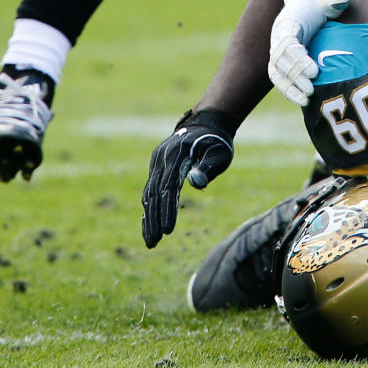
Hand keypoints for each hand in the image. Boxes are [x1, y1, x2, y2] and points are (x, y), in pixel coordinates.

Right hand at [141, 109, 234, 248]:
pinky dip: (149, 208)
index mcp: (177, 155)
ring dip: (148, 218)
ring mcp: (156, 162)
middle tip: (153, 244)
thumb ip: (207, 167)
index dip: (167, 210)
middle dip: (153, 220)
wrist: (205, 124)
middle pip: (154, 193)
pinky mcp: (156, 166)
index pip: (169, 187)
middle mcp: (162, 158)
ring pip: (149, 194)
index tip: (168, 231)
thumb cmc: (216, 143)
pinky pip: (150, 190)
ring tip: (151, 242)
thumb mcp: (218, 153)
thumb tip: (196, 183)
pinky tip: (149, 225)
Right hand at [268, 0, 349, 105]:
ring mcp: (279, 48)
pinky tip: (303, 100)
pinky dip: (288, 89)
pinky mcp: (284, 58)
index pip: (287, 43)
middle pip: (280, 61)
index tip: (315, 70)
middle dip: (295, 77)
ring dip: (289, 88)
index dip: (298, 58)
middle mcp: (279, 36)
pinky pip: (280, 77)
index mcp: (288, 21)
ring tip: (306, 100)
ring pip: (276, 72)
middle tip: (312, 90)